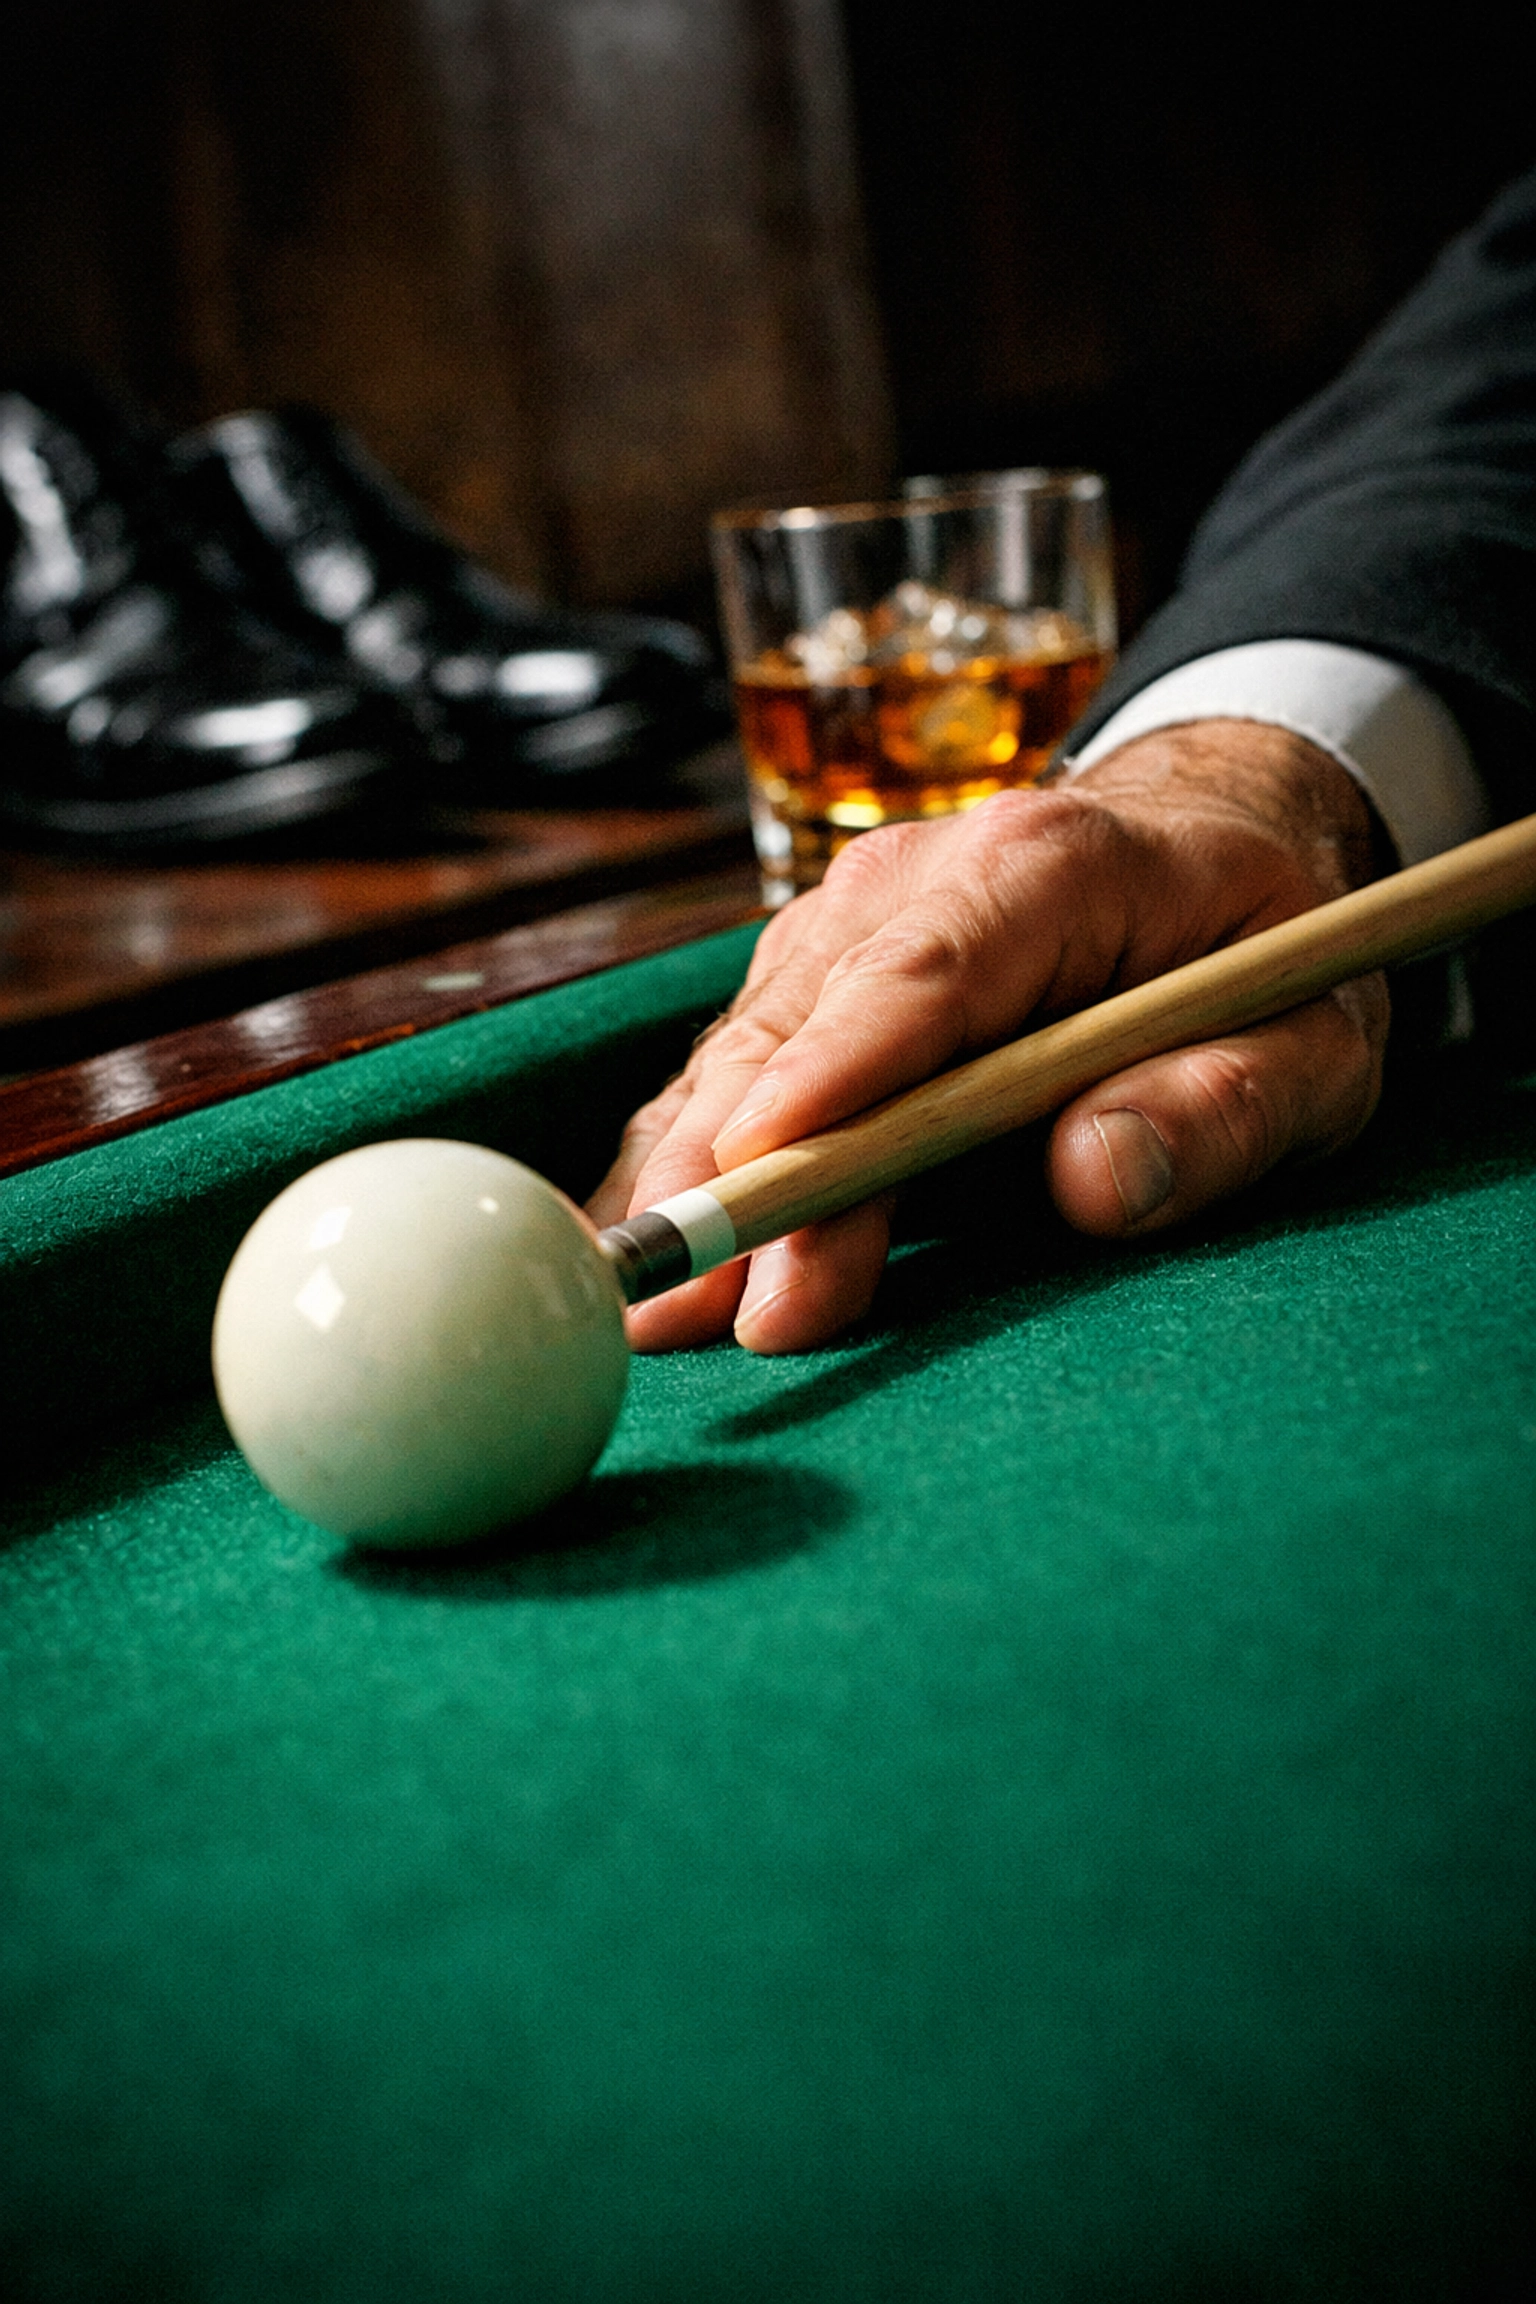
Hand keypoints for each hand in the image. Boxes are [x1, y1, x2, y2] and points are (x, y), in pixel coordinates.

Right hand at [588, 722, 1389, 1352]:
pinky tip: (640, 1229)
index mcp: (1052, 865)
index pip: (925, 973)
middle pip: (804, 1029)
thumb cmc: (1261, 951)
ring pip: (745, 1050)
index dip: (837, 1077)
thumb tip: (1095, 1180)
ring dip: (694, 1176)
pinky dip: (687, 1148)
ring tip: (650, 1301)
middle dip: (738, 1171)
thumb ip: (1225, 1106)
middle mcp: (922, 874)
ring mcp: (852, 920)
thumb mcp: (1316, 1040)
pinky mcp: (819, 974)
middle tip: (693, 1304)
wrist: (1214, 841)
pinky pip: (734, 1064)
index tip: (764, 1175)